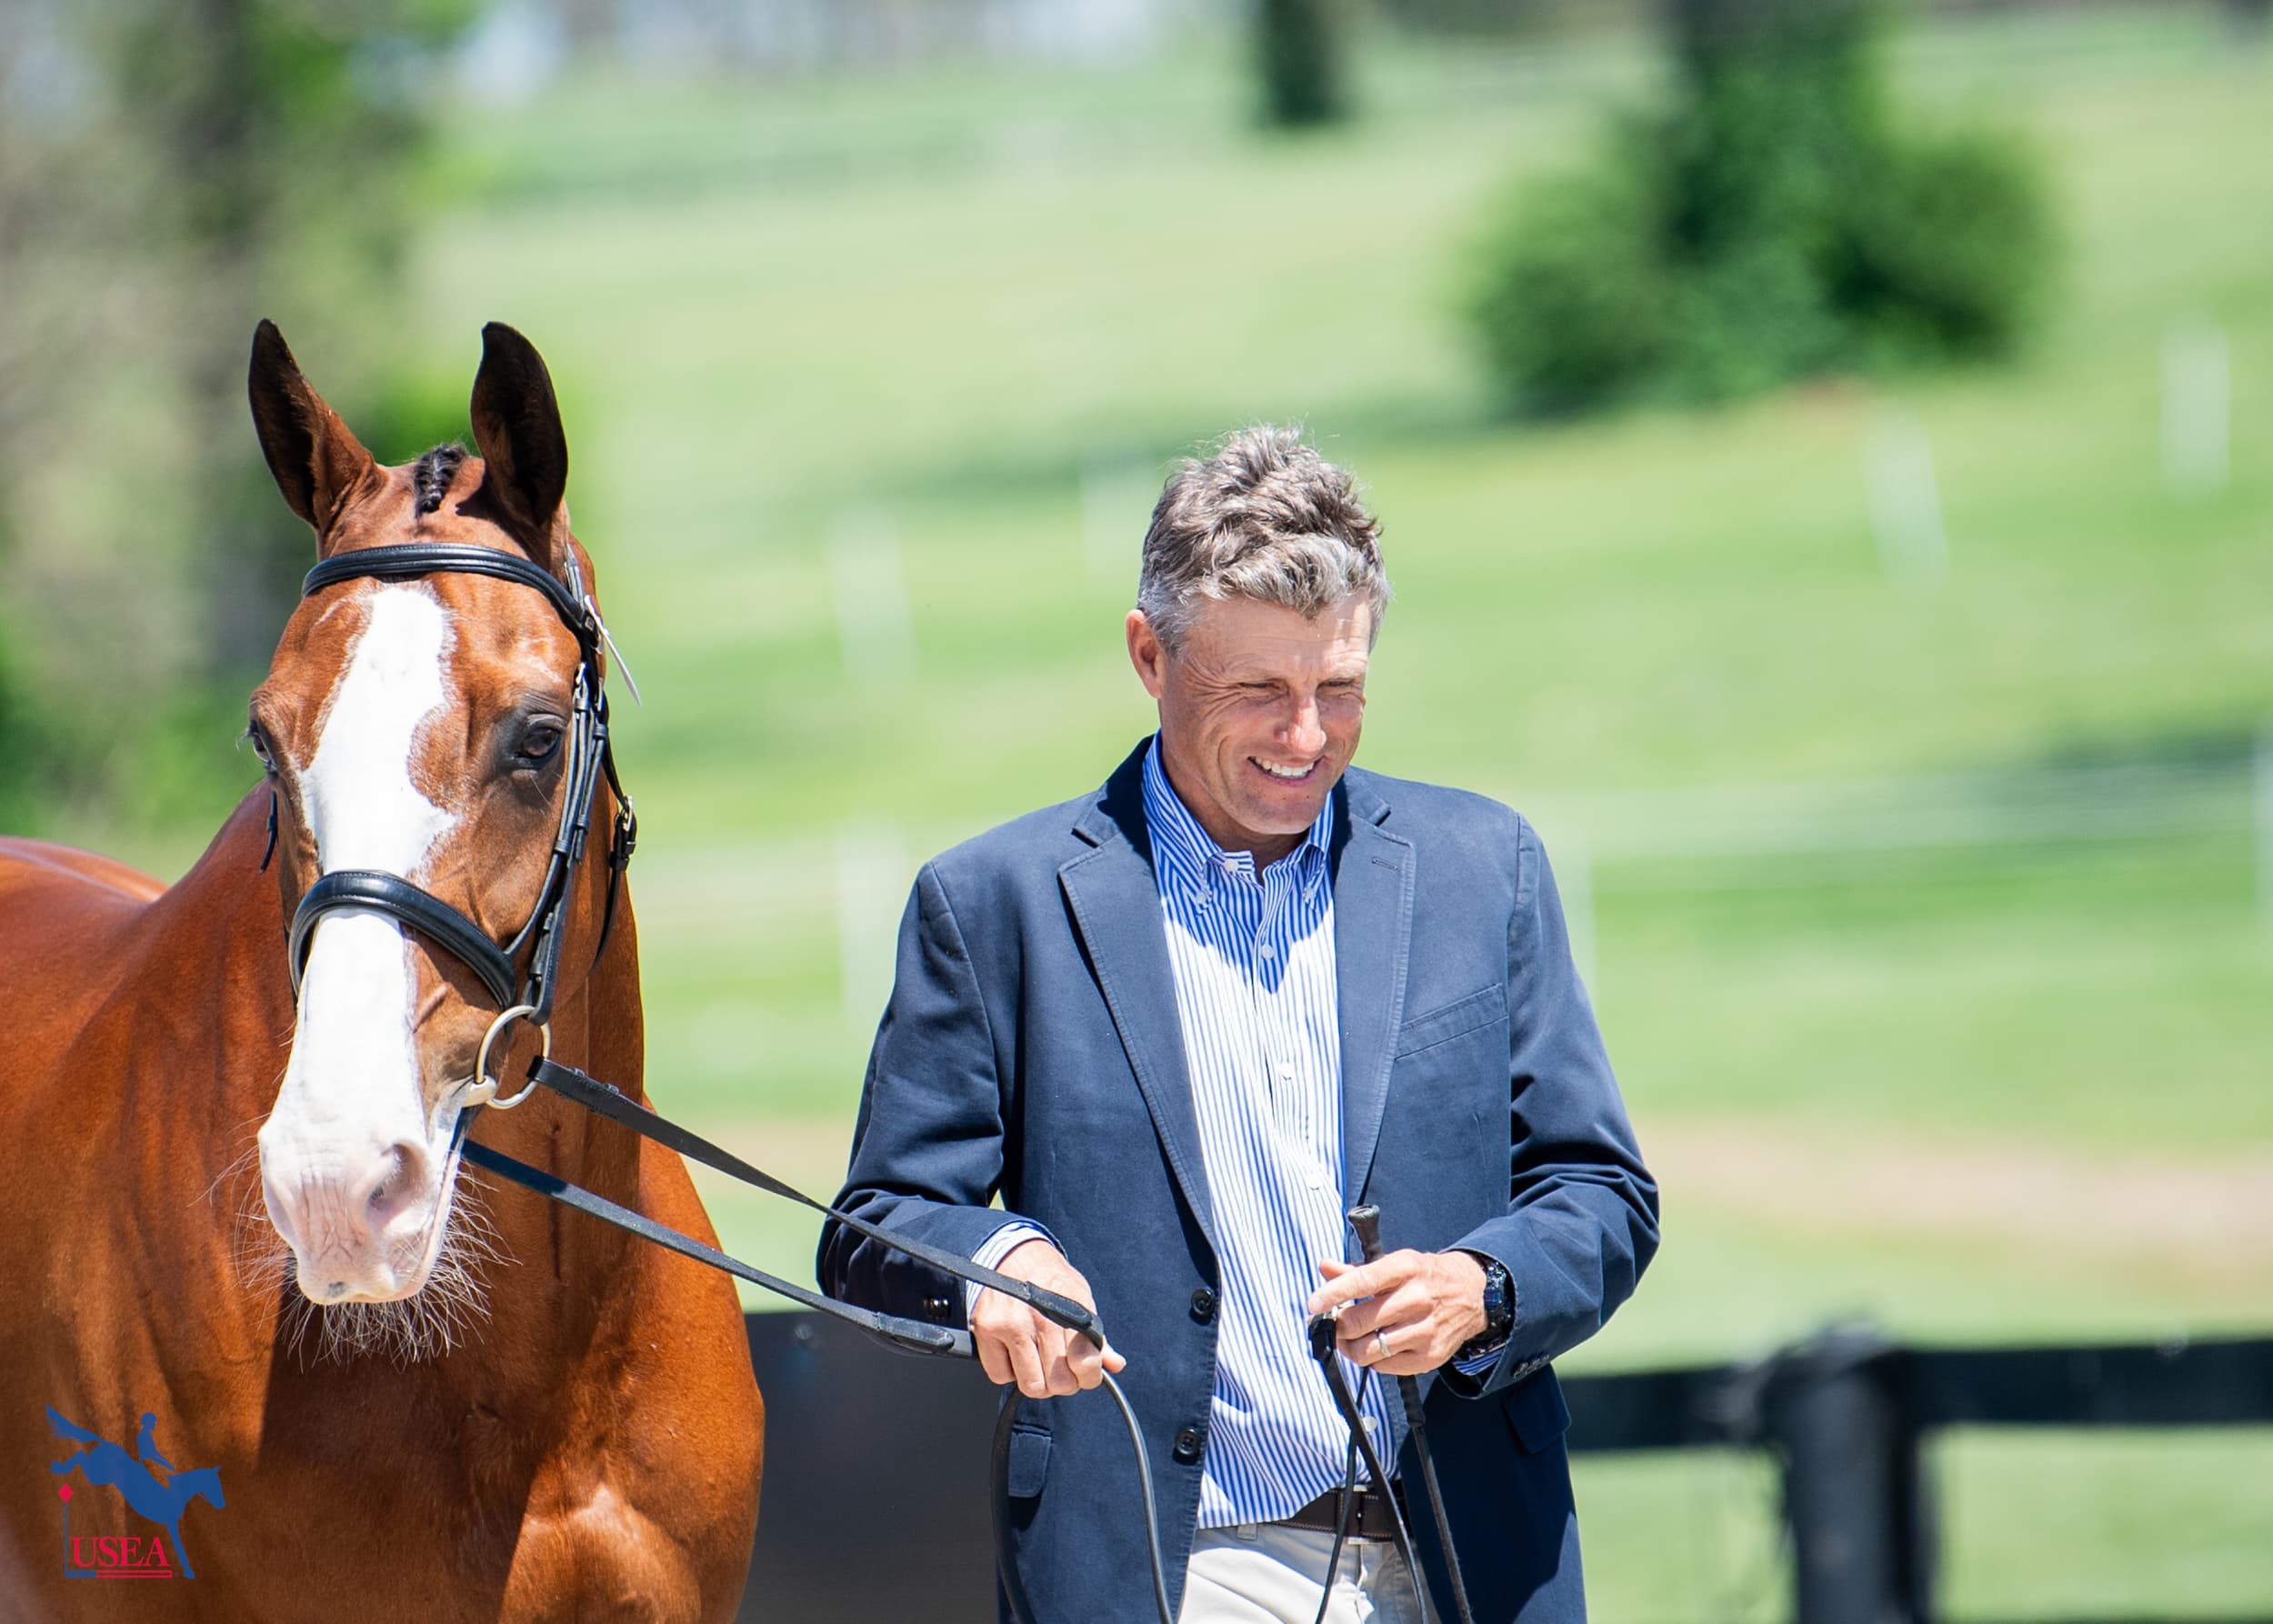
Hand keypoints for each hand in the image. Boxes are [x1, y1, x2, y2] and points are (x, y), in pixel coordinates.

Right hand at [971, 1238, 1126, 1399]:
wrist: (1012, 1253)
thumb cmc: (1050, 1279)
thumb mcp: (1081, 1298)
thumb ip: (1097, 1336)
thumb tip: (1115, 1365)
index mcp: (1071, 1309)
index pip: (1085, 1362)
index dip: (1088, 1375)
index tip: (1083, 1371)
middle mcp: (1041, 1317)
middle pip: (1059, 1383)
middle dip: (1062, 1382)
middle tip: (1059, 1367)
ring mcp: (1011, 1324)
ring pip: (1031, 1385)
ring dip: (1037, 1381)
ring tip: (1037, 1361)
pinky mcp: (986, 1330)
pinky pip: (1001, 1376)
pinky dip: (1009, 1371)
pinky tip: (1014, 1352)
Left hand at [1306, 1249, 1487, 1377]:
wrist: (1473, 1295)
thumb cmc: (1424, 1276)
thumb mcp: (1395, 1263)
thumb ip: (1356, 1269)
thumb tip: (1324, 1267)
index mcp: (1405, 1269)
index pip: (1363, 1281)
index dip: (1333, 1294)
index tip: (1313, 1304)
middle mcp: (1417, 1299)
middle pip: (1359, 1322)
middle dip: (1336, 1326)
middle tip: (1329, 1323)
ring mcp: (1425, 1331)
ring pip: (1367, 1350)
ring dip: (1348, 1347)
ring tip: (1347, 1338)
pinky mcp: (1430, 1357)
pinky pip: (1384, 1366)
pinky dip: (1371, 1359)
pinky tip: (1374, 1345)